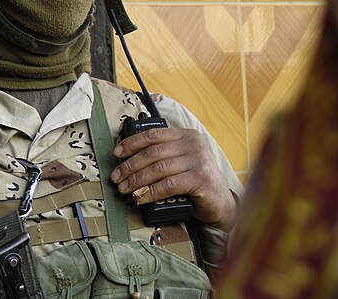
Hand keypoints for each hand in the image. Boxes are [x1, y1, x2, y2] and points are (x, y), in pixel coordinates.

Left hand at [111, 127, 236, 231]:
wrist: (221, 203)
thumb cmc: (197, 182)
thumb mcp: (183, 161)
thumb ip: (165, 155)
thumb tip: (129, 159)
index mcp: (187, 135)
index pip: (154, 134)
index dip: (133, 143)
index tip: (117, 153)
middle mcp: (194, 145)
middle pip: (153, 152)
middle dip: (130, 165)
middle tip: (116, 177)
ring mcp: (199, 161)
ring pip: (158, 168)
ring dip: (137, 179)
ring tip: (124, 188)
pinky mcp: (200, 179)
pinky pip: (168, 185)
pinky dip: (150, 192)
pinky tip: (140, 197)